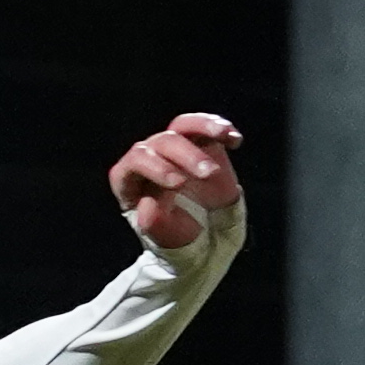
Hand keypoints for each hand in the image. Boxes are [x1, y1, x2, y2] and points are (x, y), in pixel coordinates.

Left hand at [108, 112, 246, 251]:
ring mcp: (173, 149)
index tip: (180, 184)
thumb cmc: (178, 237)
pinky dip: (219, 127)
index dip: (156, 168)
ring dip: (204, 128)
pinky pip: (204, 126)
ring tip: (224, 136)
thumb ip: (154, 222)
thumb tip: (149, 205)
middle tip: (209, 174)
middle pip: (163, 142)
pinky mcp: (198, 143)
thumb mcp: (166, 238)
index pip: (136, 162)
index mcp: (131, 180)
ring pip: (182, 126)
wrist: (205, 237)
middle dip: (187, 156)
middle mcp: (149, 159)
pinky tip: (233, 139)